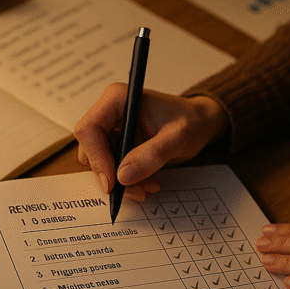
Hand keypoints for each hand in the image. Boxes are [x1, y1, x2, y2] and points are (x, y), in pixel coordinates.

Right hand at [74, 85, 228, 199]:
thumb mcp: (177, 138)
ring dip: (120, 181)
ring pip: (98, 162)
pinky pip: (110, 167)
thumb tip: (122, 176)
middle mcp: (109, 111)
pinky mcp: (116, 143)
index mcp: (118, 99)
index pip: (89, 129)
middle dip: (111, 174)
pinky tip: (147, 182)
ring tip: (148, 186)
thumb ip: (151, 155)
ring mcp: (111, 128)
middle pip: (90, 148)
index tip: (113, 183)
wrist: (200, 123)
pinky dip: (126, 180)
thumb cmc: (191, 121)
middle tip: (136, 190)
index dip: (97, 157)